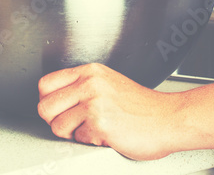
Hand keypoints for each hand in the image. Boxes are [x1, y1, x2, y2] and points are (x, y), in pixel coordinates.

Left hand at [37, 63, 183, 159]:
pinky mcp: (100, 124)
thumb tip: (57, 100)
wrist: (169, 119)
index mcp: (90, 71)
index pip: (45, 84)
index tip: (61, 109)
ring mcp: (94, 103)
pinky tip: (105, 134)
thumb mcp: (109, 83)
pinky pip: (77, 139)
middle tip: (74, 124)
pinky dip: (89, 141)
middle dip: (56, 121)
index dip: (50, 101)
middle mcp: (90, 83)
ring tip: (92, 129)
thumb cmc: (143, 107)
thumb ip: (83, 86)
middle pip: (45, 107)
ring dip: (73, 134)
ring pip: (57, 126)